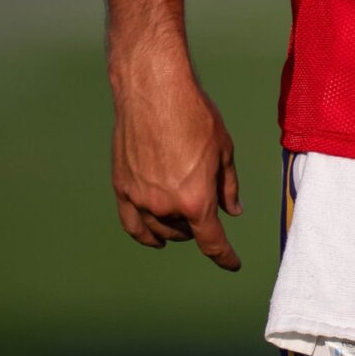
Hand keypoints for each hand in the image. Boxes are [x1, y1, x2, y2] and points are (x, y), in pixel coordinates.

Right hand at [109, 54, 242, 271]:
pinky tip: (153, 236)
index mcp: (195, 199)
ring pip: (158, 230)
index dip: (224, 256)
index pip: (212, 241)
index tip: (233, 263)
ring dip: (174, 230)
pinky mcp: (121, 187)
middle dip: (199, 229)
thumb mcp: (224, 150)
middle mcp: (164, 205)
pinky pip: (132, 222)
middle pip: (184, 232)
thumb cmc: (195, 115)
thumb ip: (228, 186)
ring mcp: (139, 198)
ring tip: (184, 224)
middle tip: (208, 214)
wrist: (153, 92)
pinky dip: (144, 233)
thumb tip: (232, 210)